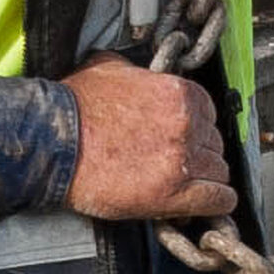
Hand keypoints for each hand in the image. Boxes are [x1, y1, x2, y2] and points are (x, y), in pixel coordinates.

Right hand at [64, 56, 236, 223]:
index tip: (182, 139)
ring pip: (219, 172)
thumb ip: (139, 74)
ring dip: (203, 179)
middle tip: (174, 163)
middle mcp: (188, 124)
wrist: (54, 143)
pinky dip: (215, 203)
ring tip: (181, 185)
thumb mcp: (109, 69)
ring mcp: (183, 160)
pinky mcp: (174, 194)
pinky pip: (219, 200)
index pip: (209, 113)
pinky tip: (204, 204)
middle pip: (214, 144)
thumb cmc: (74, 108)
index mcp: (179, 93)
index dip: (195, 128)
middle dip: (197, 155)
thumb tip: (143, 76)